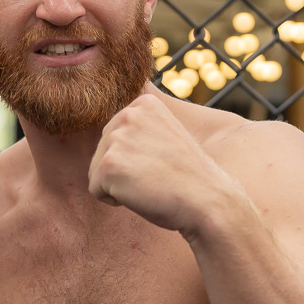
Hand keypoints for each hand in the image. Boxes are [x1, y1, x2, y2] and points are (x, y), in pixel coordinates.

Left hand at [87, 93, 241, 235]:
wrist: (208, 200)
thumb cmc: (189, 176)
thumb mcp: (165, 135)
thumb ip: (140, 128)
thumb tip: (112, 127)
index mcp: (144, 103)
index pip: (115, 135)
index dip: (135, 157)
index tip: (162, 161)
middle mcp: (128, 114)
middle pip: (102, 151)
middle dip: (124, 170)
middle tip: (157, 175)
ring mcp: (117, 138)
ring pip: (97, 171)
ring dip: (119, 185)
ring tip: (150, 183)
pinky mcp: (108, 164)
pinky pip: (96, 189)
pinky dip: (114, 199)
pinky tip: (142, 194)